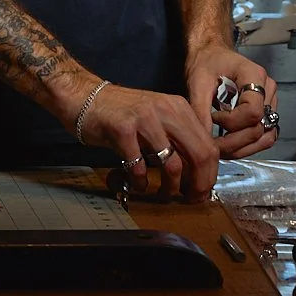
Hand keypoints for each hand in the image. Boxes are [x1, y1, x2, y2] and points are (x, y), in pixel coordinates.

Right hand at [67, 83, 219, 198]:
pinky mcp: (122, 130)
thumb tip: (198, 171)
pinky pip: (140, 166)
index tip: (203, 190)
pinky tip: (139, 183)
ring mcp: (144, 119)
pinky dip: (142, 182)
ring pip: (173, 164)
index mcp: (179, 107)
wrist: (84, 96)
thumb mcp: (158, 116)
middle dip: (199, 184)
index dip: (210, 174)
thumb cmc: (121, 112)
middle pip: (200, 155)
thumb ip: (179, 137)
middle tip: (191, 198)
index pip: (210, 145)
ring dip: (171, 187)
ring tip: (164, 193)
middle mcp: (166, 110)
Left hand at [186, 43, 279, 159]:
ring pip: (266, 136)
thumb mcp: (198, 82)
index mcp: (254, 75)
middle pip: (260, 127)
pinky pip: (265, 135)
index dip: (231, 123)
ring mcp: (270, 101)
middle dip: (234, 142)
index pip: (252, 111)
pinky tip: (230, 145)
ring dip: (243, 148)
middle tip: (212, 145)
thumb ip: (200, 110)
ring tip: (221, 149)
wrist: (212, 54)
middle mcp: (268, 89)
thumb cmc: (206, 63)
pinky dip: (249, 145)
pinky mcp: (267, 111)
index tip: (213, 118)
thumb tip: (203, 140)